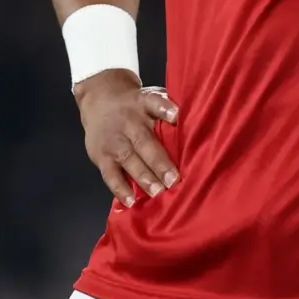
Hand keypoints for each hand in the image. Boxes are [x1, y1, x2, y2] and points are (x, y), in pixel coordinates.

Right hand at [75, 69, 180, 206]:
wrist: (100, 100)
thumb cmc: (135, 105)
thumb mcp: (151, 97)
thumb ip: (169, 109)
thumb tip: (199, 123)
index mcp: (145, 103)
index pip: (155, 103)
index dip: (166, 109)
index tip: (177, 116)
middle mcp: (129, 122)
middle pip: (144, 141)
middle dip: (159, 162)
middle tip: (173, 180)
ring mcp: (115, 141)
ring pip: (129, 160)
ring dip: (144, 177)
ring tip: (158, 192)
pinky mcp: (101, 156)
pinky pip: (110, 174)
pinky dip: (120, 189)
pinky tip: (131, 201)